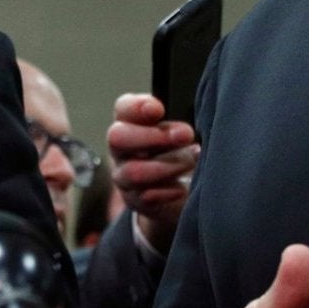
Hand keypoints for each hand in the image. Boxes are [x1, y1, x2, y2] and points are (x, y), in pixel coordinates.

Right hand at [108, 93, 198, 253]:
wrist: (177, 190)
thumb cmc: (176, 151)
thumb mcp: (177, 134)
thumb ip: (175, 128)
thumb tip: (184, 133)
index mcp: (129, 123)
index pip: (122, 109)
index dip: (136, 107)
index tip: (159, 109)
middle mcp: (120, 149)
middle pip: (117, 137)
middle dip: (152, 135)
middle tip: (185, 135)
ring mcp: (124, 176)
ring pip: (134, 171)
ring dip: (168, 165)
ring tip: (191, 162)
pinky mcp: (135, 200)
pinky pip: (147, 197)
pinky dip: (169, 191)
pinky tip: (183, 187)